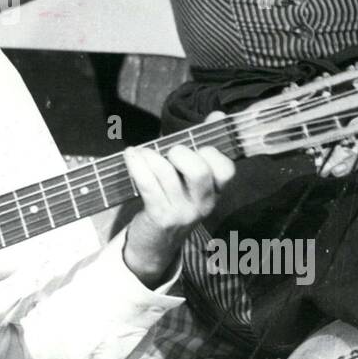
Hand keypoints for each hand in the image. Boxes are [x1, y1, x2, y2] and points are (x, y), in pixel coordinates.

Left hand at [122, 124, 234, 286]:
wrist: (156, 244)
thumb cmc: (173, 200)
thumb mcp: (191, 179)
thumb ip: (203, 147)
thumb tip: (218, 115)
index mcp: (216, 192)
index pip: (226, 170)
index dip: (212, 152)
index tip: (197, 143)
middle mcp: (203, 203)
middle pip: (200, 171)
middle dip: (180, 153)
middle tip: (169, 153)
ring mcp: (182, 212)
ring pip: (167, 174)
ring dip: (150, 156)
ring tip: (141, 153)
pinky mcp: (160, 216)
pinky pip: (147, 184)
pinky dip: (136, 165)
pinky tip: (131, 155)